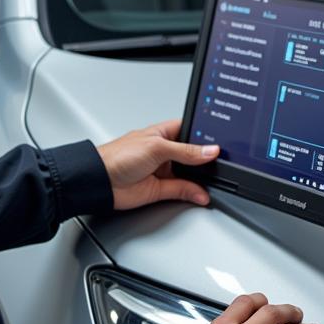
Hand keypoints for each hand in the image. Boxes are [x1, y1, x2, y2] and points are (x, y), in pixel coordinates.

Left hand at [96, 119, 219, 210]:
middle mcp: (165, 151)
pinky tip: (202, 193)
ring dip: (202, 178)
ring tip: (215, 179)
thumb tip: (209, 150)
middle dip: (206, 159)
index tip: (221, 141)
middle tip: (222, 162)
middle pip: (193, 154)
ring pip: (190, 174)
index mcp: (163, 133)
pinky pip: (183, 190)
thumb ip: (185, 151)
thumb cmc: (118, 156)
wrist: (100, 181)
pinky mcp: (161, 189)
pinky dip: (194, 193)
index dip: (205, 135)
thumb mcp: (156, 147)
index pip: (190, 130)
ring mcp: (164, 170)